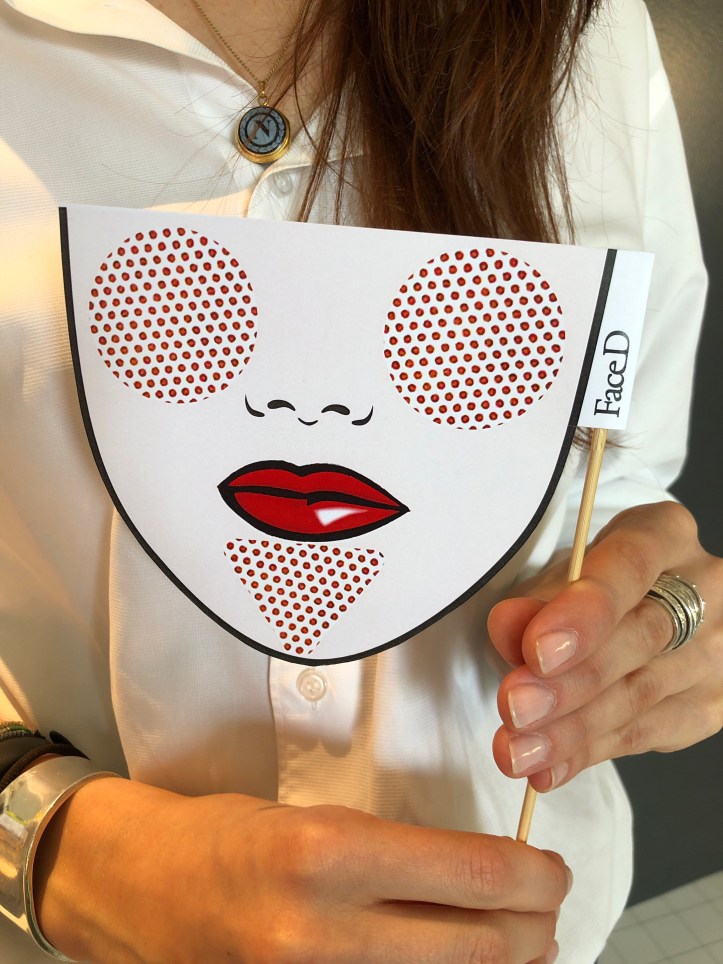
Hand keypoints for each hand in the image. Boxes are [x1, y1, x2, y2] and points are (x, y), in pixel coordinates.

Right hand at [34, 777, 569, 962]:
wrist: (136, 891)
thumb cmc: (224, 837)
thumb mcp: (313, 818)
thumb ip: (396, 855)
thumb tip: (484, 877)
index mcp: (325, 852)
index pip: (472, 874)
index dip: (533, 875)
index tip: (551, 870)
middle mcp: (321, 930)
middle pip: (480, 945)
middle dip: (536, 928)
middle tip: (548, 909)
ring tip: (518, 943)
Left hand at [489, 501, 722, 790]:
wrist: (640, 608)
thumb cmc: (592, 584)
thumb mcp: (561, 575)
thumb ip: (536, 601)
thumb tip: (507, 626)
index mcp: (666, 534)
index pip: (631, 565)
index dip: (584, 610)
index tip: (536, 648)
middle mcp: (706, 588)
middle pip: (641, 637)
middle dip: (570, 679)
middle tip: (515, 706)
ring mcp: (716, 652)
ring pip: (642, 695)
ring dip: (570, 730)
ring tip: (516, 749)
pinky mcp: (708, 705)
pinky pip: (644, 735)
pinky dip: (586, 754)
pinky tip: (546, 768)